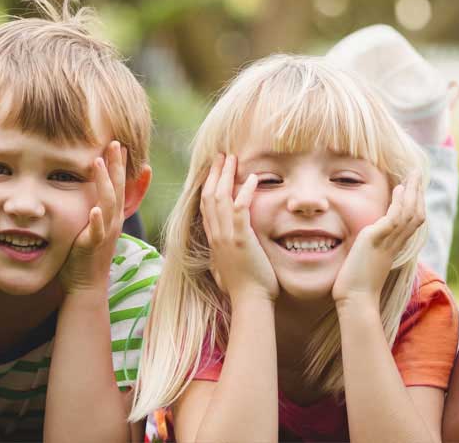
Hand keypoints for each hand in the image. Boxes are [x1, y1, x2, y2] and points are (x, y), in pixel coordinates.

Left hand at [57, 141, 127, 293]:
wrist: (86, 285)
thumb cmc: (86, 254)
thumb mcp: (93, 226)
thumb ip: (95, 208)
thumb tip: (91, 190)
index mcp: (112, 216)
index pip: (119, 186)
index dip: (121, 166)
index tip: (120, 145)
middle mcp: (113, 222)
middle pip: (118, 189)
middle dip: (117, 166)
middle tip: (115, 143)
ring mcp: (105, 234)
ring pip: (108, 204)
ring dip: (105, 184)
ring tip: (98, 163)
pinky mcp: (93, 246)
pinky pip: (97, 232)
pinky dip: (97, 220)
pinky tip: (95, 210)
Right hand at [202, 154, 275, 301]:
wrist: (249, 302)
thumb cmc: (243, 289)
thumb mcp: (227, 268)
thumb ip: (223, 256)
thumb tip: (220, 256)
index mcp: (213, 240)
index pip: (205, 207)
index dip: (208, 185)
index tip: (214, 170)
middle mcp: (215, 235)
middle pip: (209, 196)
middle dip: (214, 174)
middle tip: (221, 156)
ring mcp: (226, 237)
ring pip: (221, 198)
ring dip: (227, 176)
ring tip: (233, 159)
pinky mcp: (240, 239)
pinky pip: (240, 209)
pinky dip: (246, 192)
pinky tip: (253, 179)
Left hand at [333, 179, 424, 306]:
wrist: (355, 301)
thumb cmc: (356, 287)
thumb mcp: (366, 261)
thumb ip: (371, 249)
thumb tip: (366, 241)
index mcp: (394, 247)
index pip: (411, 221)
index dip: (414, 203)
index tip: (412, 188)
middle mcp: (395, 243)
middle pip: (416, 214)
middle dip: (418, 192)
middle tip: (418, 174)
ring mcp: (387, 242)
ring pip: (410, 213)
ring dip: (413, 192)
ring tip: (413, 175)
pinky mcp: (376, 240)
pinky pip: (395, 218)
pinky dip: (399, 202)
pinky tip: (399, 189)